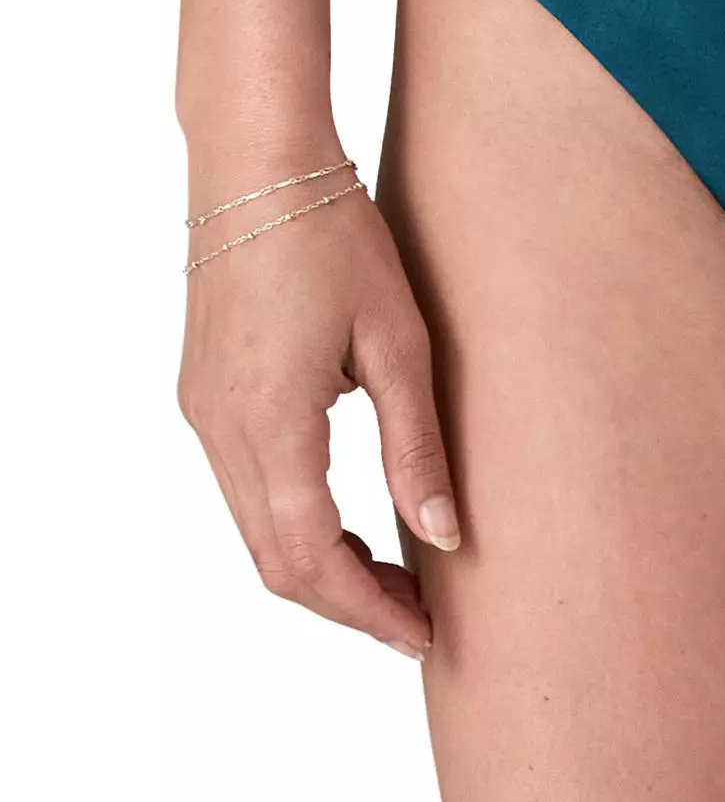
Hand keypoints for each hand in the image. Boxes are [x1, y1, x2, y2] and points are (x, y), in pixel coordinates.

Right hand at [176, 149, 457, 658]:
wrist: (260, 166)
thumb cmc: (336, 240)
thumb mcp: (397, 344)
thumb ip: (417, 446)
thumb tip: (443, 536)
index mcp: (269, 424)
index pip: (312, 557)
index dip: (367, 610)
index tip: (423, 635)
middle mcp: (220, 431)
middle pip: (275, 561)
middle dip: (346, 603)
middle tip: (418, 619)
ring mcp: (203, 414)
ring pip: (255, 530)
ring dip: (321, 565)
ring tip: (396, 577)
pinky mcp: (205, 394)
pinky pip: (245, 488)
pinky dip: (295, 523)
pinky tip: (351, 518)